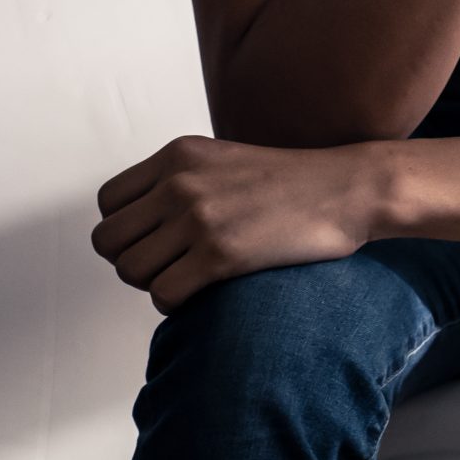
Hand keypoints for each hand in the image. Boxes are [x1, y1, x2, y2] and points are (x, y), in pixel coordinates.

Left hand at [90, 134, 385, 314]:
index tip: (156, 240)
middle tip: (167, 266)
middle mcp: (180, 183)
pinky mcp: (220, 254)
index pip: (108, 203)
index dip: (126, 230)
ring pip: (130, 270)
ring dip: (153, 284)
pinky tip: (199, 295)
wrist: (351, 189)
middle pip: (109, 241)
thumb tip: (147, 221)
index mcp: (178, 156)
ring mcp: (199, 218)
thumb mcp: (227, 160)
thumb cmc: (298, 182)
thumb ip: (183, 179)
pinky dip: (173, 303)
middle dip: (133, 260)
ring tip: (186, 279)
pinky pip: (163, 294)